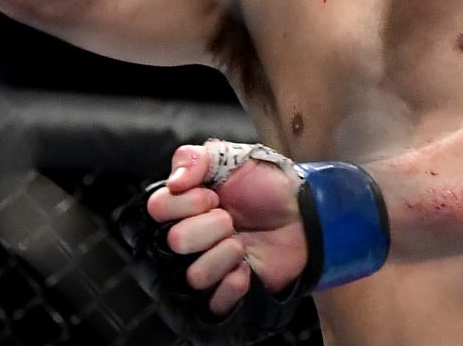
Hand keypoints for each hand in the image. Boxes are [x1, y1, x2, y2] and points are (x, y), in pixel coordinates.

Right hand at [116, 138, 389, 343]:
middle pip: (176, 241)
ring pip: (194, 275)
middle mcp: (188, 238)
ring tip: (243, 243)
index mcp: (184, 205)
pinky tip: (247, 269)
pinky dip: (233, 285)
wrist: (306, 213)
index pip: (157, 207)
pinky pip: (213, 304)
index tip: (214, 194)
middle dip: (212, 225)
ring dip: (226, 253)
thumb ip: (198, 158)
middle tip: (232, 218)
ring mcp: (206, 267)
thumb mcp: (237, 157)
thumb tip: (174, 182)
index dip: (186, 202)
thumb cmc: (269, 185)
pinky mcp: (225, 294)